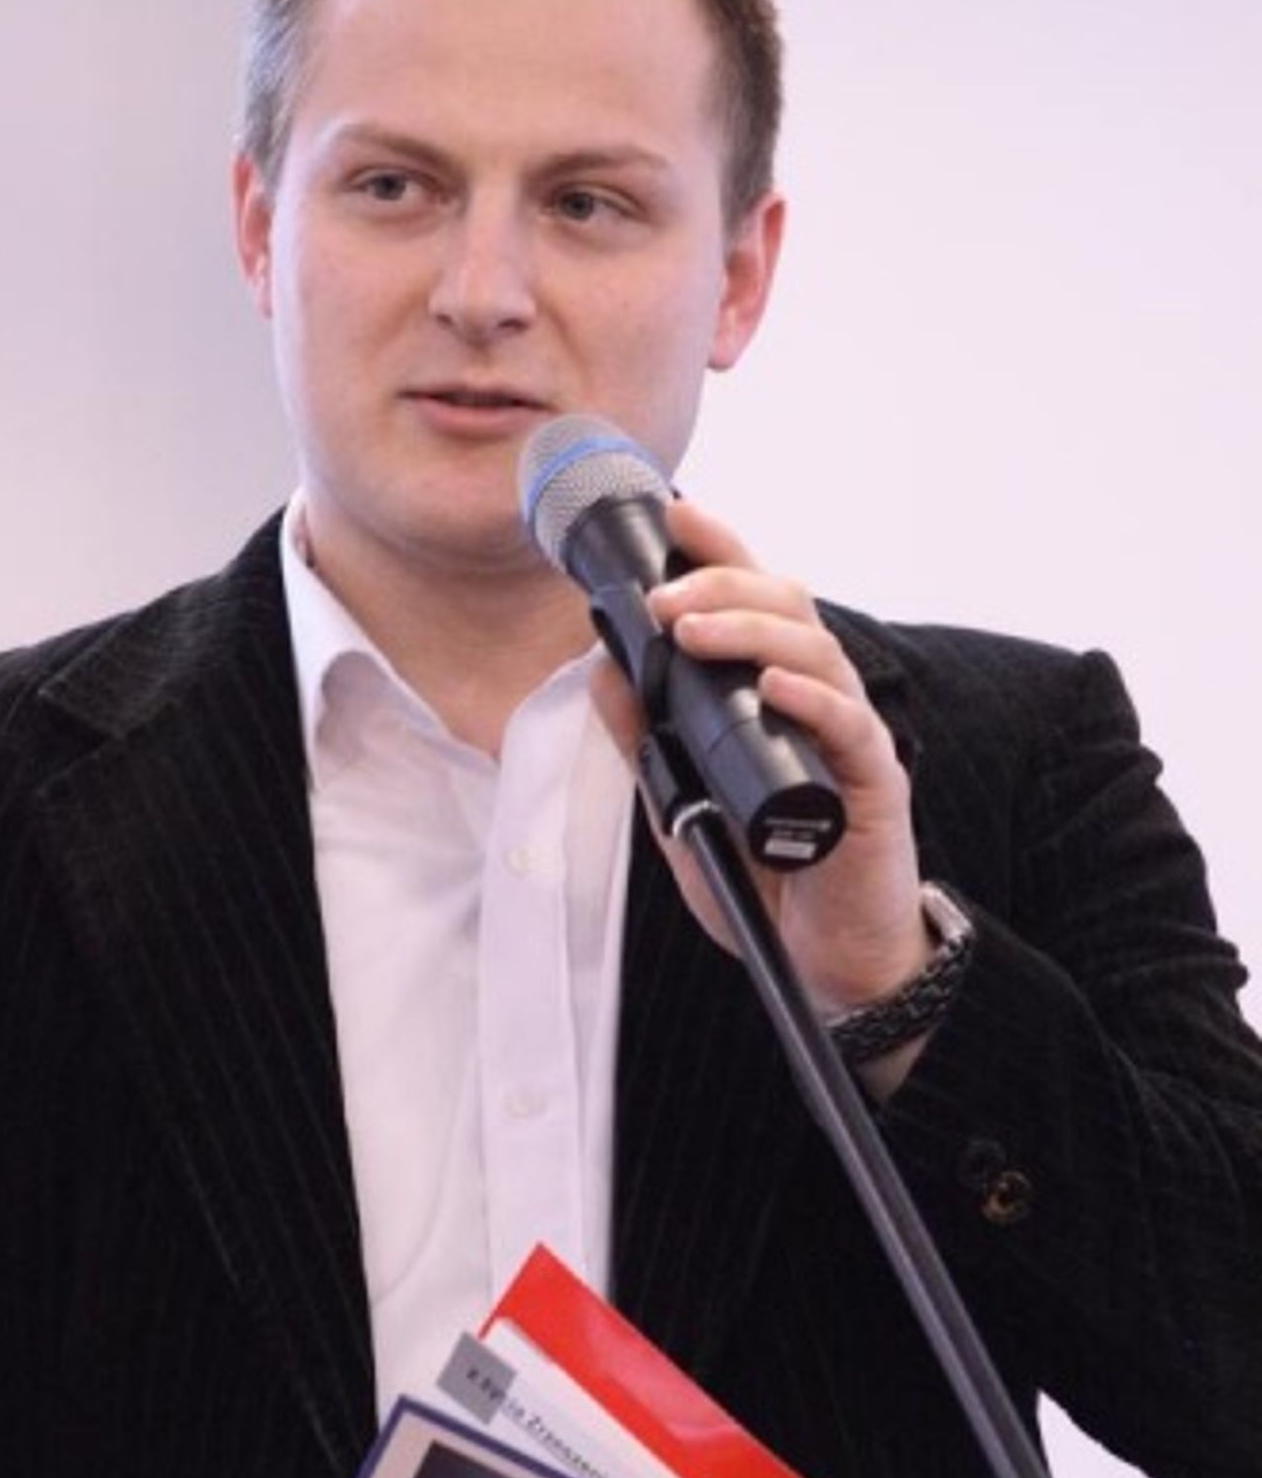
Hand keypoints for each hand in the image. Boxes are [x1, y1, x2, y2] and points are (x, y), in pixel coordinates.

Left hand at [592, 498, 929, 1015]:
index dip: (719, 551)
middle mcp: (817, 701)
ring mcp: (849, 738)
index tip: (674, 514)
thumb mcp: (682, 809)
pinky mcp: (875, 785)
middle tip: (664, 597)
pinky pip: (852, 727)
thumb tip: (602, 670)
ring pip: (817, 651)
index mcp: (774, 694)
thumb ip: (647, 743)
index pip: (751, 602)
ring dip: (752, 630)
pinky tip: (773, 688)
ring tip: (694, 630)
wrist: (832, 963)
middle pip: (787, 607)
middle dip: (723, 585)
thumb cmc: (767, 881)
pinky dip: (813, 700)